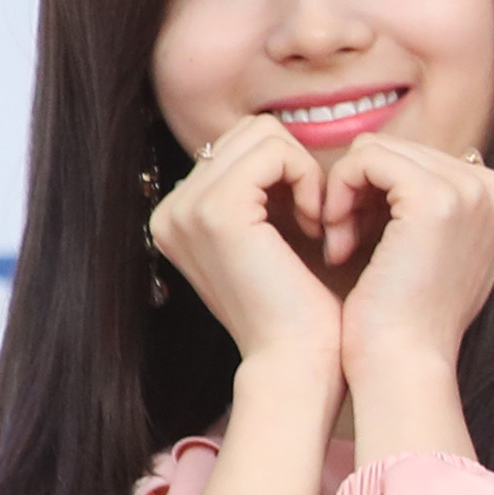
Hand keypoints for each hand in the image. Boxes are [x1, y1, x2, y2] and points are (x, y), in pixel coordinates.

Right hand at [146, 114, 343, 376]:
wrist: (300, 363)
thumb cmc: (304, 312)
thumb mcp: (278, 241)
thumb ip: (268, 195)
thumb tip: (289, 145)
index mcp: (181, 215)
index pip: (240, 147)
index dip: (289, 172)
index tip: (314, 222)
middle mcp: (172, 209)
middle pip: (249, 132)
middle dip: (296, 167)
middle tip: (321, 221)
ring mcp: (187, 208)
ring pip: (262, 134)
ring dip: (305, 173)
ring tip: (320, 224)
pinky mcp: (218, 211)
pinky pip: (275, 152)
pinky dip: (309, 179)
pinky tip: (319, 223)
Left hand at [323, 135, 493, 458]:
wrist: (403, 359)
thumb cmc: (408, 314)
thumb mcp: (436, 248)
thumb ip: (434, 201)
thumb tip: (402, 158)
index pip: (418, 158)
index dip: (379, 193)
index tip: (366, 239)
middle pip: (398, 149)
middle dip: (361, 191)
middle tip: (346, 243)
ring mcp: (470, 191)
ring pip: (376, 151)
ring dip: (346, 194)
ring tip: (342, 242)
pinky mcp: (434, 197)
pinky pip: (365, 159)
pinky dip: (337, 193)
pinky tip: (336, 237)